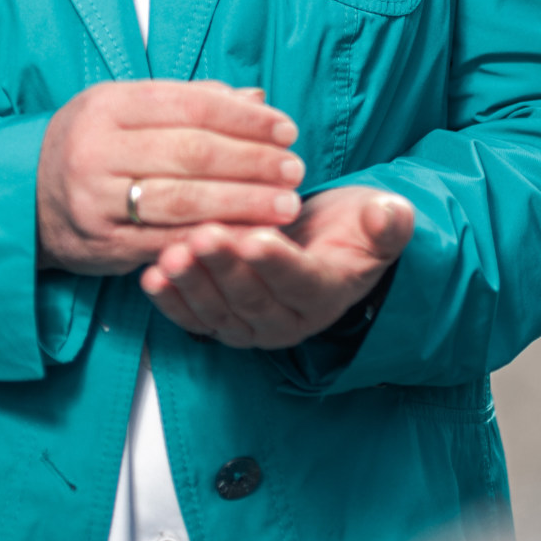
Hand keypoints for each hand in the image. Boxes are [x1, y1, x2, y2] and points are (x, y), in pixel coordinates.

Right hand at [36, 81, 305, 274]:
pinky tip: (250, 236)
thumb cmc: (94, 145)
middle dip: (253, 162)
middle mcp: (97, 149)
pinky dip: (214, 239)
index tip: (287, 130)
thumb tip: (258, 96)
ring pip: (183, 200)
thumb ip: (192, 101)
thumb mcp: (129, 108)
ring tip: (284, 205)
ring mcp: (97, 199)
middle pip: (192, 153)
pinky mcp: (103, 243)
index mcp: (109, 105)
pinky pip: (168, 241)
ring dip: (243, 204)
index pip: (192, 105)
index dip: (246, 119)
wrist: (26, 197)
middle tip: (294, 171)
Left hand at [141, 186, 415, 349]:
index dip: (277, 262)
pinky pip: (195, 319)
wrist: (328, 246)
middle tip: (202, 237)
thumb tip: (388, 213)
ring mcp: (252, 327)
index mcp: (326, 295)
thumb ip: (388, 222)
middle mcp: (287, 322)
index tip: (256, 237)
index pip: (299, 281)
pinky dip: (172, 302)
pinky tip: (152, 278)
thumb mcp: (381, 222)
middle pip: (252, 298)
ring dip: (192, 285)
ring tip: (171, 255)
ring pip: (218, 312)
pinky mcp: (224, 323)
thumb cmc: (351, 230)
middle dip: (224, 268)